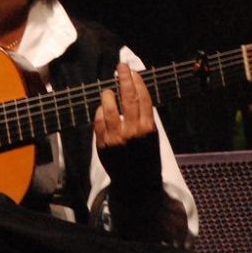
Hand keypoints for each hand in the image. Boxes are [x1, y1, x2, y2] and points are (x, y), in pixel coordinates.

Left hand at [93, 63, 158, 179]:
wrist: (137, 185)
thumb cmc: (147, 159)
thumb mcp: (153, 138)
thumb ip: (144, 118)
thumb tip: (135, 94)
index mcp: (149, 128)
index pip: (143, 98)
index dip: (137, 82)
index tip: (133, 72)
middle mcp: (133, 131)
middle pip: (127, 97)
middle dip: (124, 78)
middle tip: (121, 66)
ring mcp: (116, 137)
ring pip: (109, 107)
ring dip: (108, 94)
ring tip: (108, 90)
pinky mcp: (103, 144)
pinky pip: (99, 120)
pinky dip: (100, 111)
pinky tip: (103, 108)